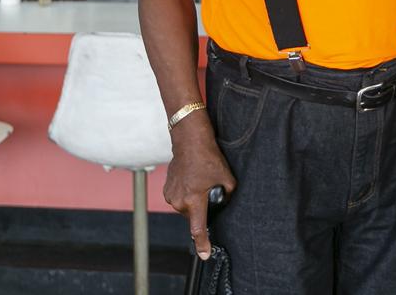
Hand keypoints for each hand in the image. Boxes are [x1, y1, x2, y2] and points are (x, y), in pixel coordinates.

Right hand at [163, 132, 235, 259]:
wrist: (190, 142)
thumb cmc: (208, 158)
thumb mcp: (227, 178)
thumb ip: (228, 195)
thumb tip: (224, 202)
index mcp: (194, 200)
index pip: (198, 229)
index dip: (203, 243)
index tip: (204, 254)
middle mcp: (179, 201)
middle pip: (194, 216)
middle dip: (202, 208)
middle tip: (209, 189)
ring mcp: (171, 196)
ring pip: (187, 208)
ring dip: (194, 200)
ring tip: (200, 181)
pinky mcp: (167, 190)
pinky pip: (180, 199)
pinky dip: (187, 193)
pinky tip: (192, 180)